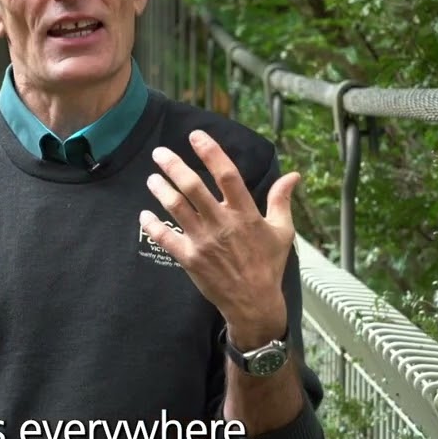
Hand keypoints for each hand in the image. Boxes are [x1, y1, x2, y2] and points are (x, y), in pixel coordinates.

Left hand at [138, 130, 299, 341]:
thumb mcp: (282, 231)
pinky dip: (152, 225)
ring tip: (152, 178)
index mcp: (245, 214)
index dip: (211, 153)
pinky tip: (143, 214)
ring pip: (176, 208)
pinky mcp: (190, 258)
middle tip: (159, 153)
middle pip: (194, 187)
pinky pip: (165, 238)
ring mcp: (204, 241)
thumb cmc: (267, 264)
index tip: (196, 136)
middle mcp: (222, 224)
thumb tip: (293, 175)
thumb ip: (281, 200)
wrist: (254, 303)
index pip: (227, 175)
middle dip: (174, 166)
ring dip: (161, 190)